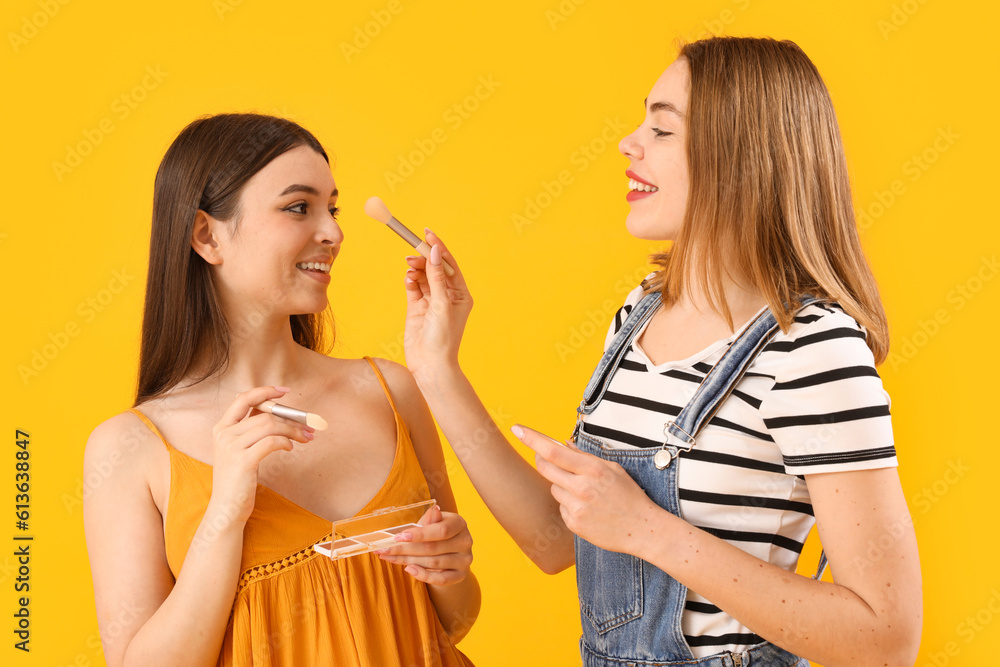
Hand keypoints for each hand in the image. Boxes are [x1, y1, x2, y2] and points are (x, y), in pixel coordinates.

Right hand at [209, 386, 314, 524]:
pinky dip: (286, 442)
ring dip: (293, 430)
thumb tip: (280, 414)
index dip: (265, 392)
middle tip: (308, 424)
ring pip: (270, 425)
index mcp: (221, 428)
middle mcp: (224, 434)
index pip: (242, 399)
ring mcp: (231, 447)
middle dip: (290, 417)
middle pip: (264, 414)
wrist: (226, 509)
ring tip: (306, 438)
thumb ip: (251, 430)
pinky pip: (271, 441)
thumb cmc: (238, 479)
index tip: (285, 390)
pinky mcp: (242, 460)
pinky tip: (291, 448)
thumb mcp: (239, 450)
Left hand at [376, 504, 473, 585]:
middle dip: (405, 549)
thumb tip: (433, 510)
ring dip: (408, 561)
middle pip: (433, 548)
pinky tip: (408, 569)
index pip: (441, 531)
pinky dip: (423, 576)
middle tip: (384, 549)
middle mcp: (466, 541)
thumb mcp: (432, 523)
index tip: (398, 537)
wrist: (451, 552)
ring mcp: (465, 560)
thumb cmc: (436, 533)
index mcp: (459, 523)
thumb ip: (429, 520)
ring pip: (433, 564)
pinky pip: (441, 579)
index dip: (419, 535)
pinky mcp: (461, 575)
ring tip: (390, 557)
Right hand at [402, 231, 472, 383]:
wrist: (430, 365)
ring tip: (409, 265)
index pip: (449, 265)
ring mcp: (431, 302)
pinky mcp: (417, 308)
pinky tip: (407, 278)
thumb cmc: (443, 338)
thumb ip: (436, 277)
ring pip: (422, 277)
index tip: (427, 233)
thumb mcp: (441, 304)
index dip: (439, 248)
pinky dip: (410, 280)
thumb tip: (434, 252)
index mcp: (461, 294)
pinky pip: (413, 288)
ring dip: (415, 268)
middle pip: (434, 268)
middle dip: (424, 257)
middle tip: (412, 249)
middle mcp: (447, 296)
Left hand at [512, 424, 658, 555]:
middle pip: (544, 468)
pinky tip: (588, 508)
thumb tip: (563, 444)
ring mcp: (576, 507)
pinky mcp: (574, 524)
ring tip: (586, 492)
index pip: (554, 451)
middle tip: (546, 457)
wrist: (642, 530)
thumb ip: (585, 457)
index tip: (517, 429)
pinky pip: (561, 507)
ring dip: (561, 485)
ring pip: (553, 488)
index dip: (532, 439)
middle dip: (542, 460)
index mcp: (592, 469)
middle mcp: (582, 488)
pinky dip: (569, 504)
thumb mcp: (612, 469)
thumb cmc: (630, 496)